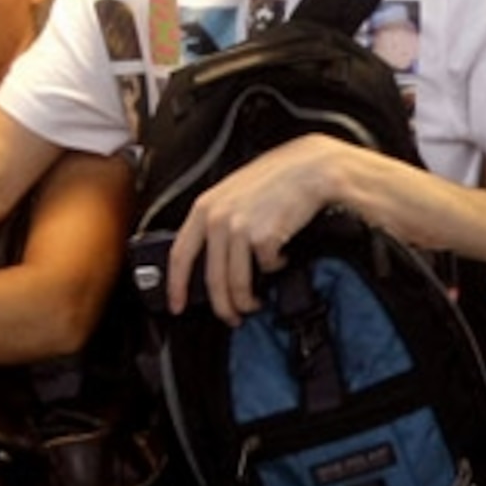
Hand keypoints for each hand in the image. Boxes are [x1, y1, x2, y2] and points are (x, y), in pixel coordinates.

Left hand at [166, 134, 355, 323]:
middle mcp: (218, 219)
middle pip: (212, 279)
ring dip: (247, 301)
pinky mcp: (265, 238)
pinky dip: (275, 269)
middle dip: (222, 306)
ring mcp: (240, 229)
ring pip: (237, 284)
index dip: (176, 286)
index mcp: (205, 208)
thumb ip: (217, 222)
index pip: (180, 254)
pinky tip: (281, 258)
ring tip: (255, 303)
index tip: (177, 306)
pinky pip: (266, 269)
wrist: (310, 168)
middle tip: (231, 317)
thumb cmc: (276, 179)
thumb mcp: (234, 193)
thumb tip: (213, 259)